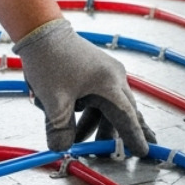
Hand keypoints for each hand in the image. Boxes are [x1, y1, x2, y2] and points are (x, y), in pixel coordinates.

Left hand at [13, 18, 152, 155]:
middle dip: (123, 135)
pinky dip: (90, 114)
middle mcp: (114, 78)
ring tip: (85, 143)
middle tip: (133, 153)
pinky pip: (98, 99)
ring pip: (108, 108)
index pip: (127, 116)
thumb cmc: (49, 60)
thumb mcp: (53, 100)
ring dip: (97, 126)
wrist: (41, 31)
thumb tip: (62, 149)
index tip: (144, 151)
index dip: (134, 136)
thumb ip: (60, 128)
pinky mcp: (96, 73)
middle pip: (123, 112)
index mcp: (109, 84)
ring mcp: (106, 74)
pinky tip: (76, 125)